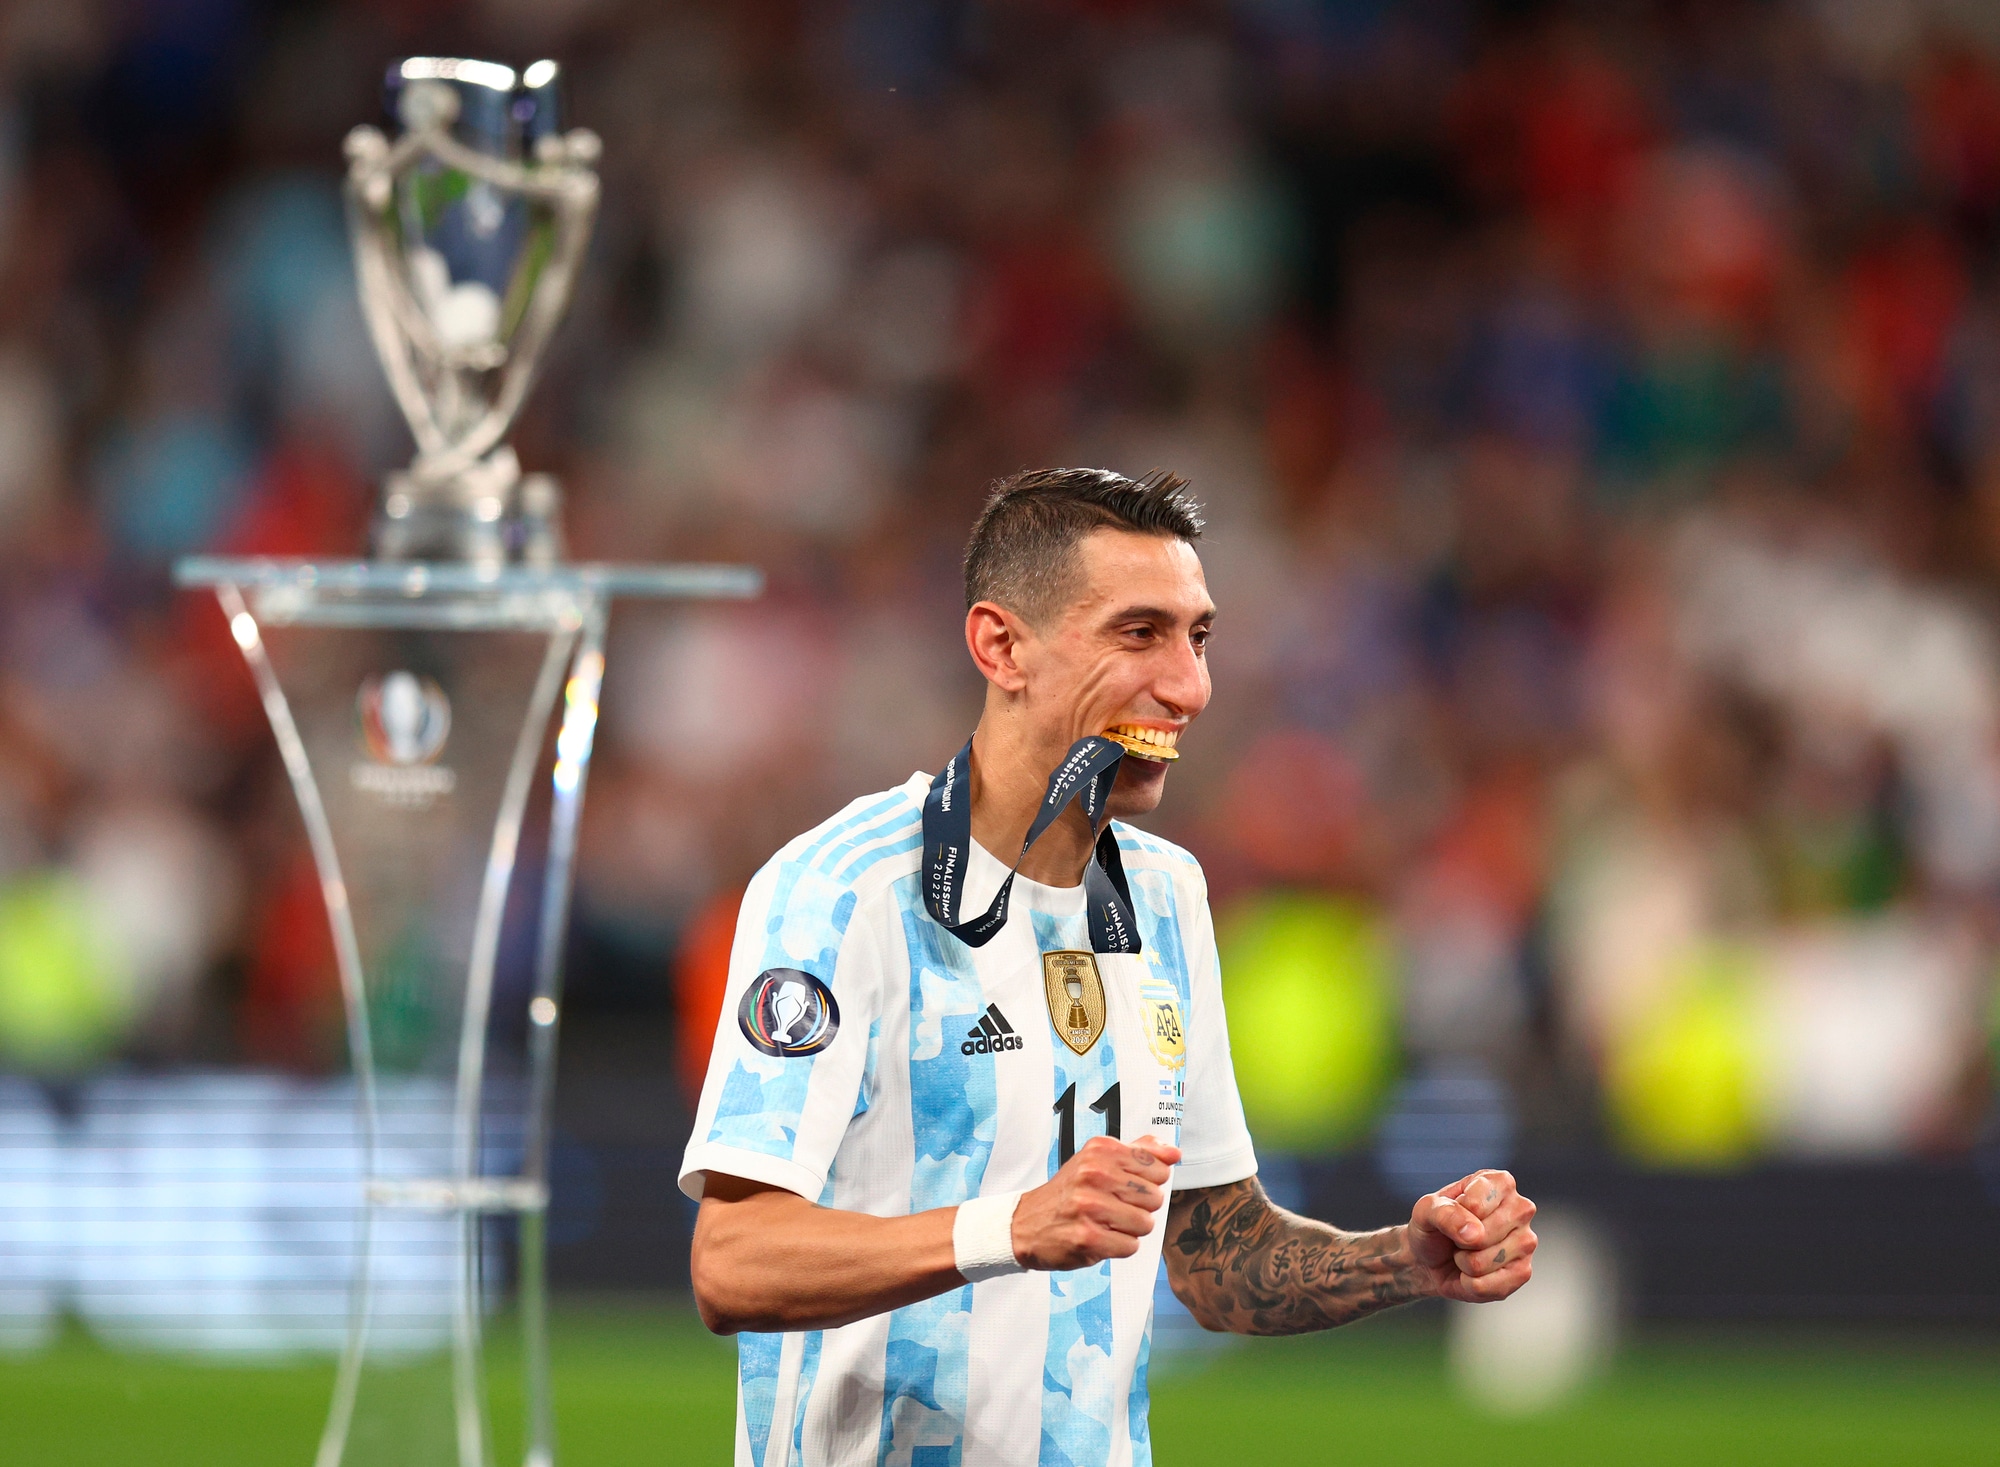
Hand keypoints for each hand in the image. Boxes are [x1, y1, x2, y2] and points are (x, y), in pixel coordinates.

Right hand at [1011, 1135, 1181, 1270]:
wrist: (1025, 1223)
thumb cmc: (1068, 1192)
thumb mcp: (1098, 1160)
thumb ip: (1139, 1152)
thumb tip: (1174, 1153)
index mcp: (1101, 1151)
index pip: (1158, 1168)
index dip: (1147, 1183)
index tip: (1126, 1186)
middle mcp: (1094, 1174)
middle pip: (1155, 1198)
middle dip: (1139, 1208)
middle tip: (1113, 1207)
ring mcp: (1090, 1207)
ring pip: (1145, 1224)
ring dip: (1130, 1229)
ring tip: (1106, 1223)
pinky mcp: (1088, 1238)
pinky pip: (1130, 1246)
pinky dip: (1119, 1247)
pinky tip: (1100, 1237)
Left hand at [1407, 1168, 1535, 1303]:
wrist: (1430, 1259)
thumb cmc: (1433, 1227)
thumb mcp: (1426, 1211)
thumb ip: (1445, 1213)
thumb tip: (1474, 1234)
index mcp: (1500, 1182)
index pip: (1476, 1204)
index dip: (1454, 1214)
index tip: (1453, 1211)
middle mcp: (1521, 1209)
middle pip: (1483, 1235)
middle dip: (1460, 1242)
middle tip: (1460, 1237)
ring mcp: (1526, 1242)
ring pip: (1484, 1262)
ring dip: (1464, 1264)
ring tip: (1466, 1253)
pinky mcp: (1523, 1272)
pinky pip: (1489, 1287)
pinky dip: (1471, 1284)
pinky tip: (1474, 1273)